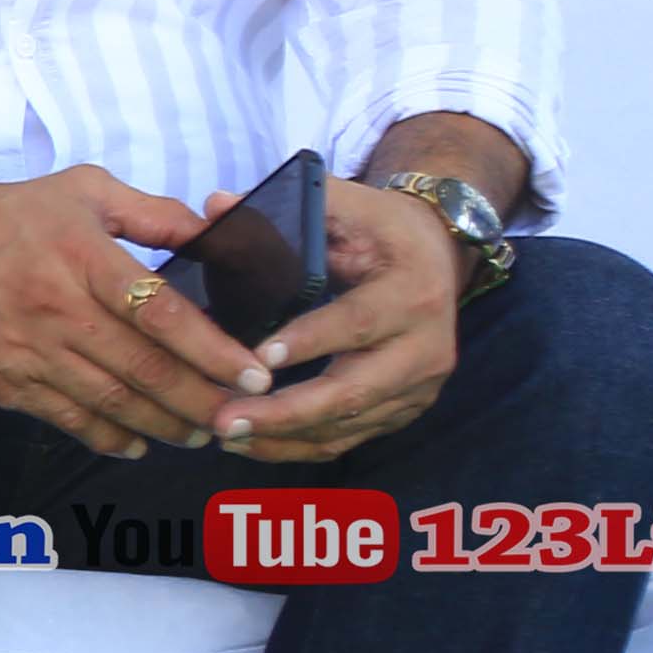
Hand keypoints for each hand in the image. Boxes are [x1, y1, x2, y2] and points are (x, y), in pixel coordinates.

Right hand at [0, 165, 263, 457]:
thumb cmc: (6, 216)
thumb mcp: (82, 190)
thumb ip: (153, 213)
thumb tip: (217, 232)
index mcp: (82, 258)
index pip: (161, 313)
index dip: (213, 349)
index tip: (255, 372)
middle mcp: (56, 310)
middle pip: (144, 370)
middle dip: (203, 400)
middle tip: (243, 418)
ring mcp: (27, 353)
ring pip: (111, 403)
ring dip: (165, 424)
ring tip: (204, 433)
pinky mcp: (3, 382)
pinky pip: (66, 419)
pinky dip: (109, 437)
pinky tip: (140, 442)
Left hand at [204, 179, 465, 462]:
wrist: (437, 255)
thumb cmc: (380, 229)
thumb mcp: (347, 206)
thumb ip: (289, 207)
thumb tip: (215, 206)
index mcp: (412, 293)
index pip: (358, 323)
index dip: (312, 341)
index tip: (261, 357)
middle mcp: (425, 347)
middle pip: (354, 391)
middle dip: (287, 411)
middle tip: (224, 420)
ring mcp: (420, 385)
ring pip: (349, 424)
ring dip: (285, 436)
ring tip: (223, 434)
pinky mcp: (406, 408)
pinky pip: (351, 439)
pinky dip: (300, 446)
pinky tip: (252, 444)